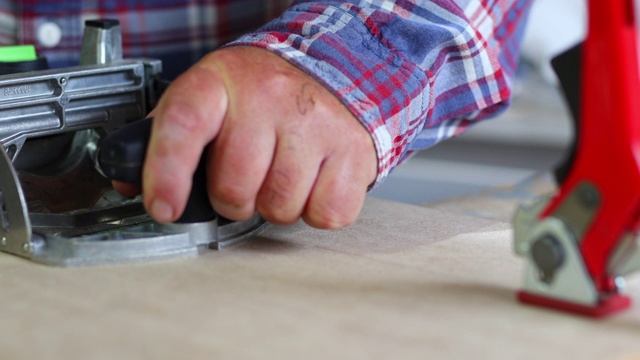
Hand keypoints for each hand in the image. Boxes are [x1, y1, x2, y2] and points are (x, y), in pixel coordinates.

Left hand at [116, 46, 376, 228]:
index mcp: (221, 83)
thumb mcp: (211, 96)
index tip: (164, 207)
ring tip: (280, 176)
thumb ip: (168, 137)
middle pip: (235, 187)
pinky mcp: (353, 151)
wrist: (335, 69)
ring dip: (275, 205)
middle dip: (234, 199)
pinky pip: (325, 214)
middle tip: (244, 181)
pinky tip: (311, 182)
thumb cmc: (263, 93)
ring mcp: (317, 125)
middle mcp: (270, 99)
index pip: (184, 125)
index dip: (166, 172)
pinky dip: (315, 211)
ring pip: (281, 206)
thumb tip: (132, 184)